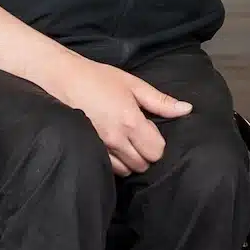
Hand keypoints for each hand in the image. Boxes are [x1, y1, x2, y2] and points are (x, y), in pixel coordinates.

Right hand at [42, 55, 191, 175]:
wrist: (63, 79)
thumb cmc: (99, 79)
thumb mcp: (134, 85)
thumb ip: (161, 101)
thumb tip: (187, 109)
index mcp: (131, 122)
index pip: (156, 151)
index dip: (157, 143)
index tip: (150, 130)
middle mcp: (116, 139)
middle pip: (143, 164)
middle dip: (146, 154)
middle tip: (139, 137)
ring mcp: (100, 147)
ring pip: (126, 170)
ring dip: (131, 160)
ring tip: (126, 142)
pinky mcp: (88, 149)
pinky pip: (109, 167)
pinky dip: (115, 162)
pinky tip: (113, 147)